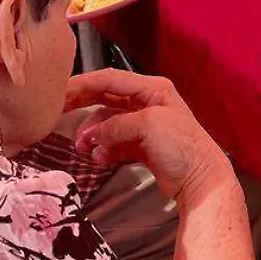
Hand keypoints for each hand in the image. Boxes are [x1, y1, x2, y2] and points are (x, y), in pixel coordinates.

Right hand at [66, 69, 235, 205]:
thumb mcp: (148, 126)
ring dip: (93, 136)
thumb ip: (116, 125)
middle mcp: (147, 103)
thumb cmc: (182, 146)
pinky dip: (104, 150)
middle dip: (82, 107)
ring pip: (107, 124)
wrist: (201, 179)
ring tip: (83, 149)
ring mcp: (144, 126)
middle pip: (105, 99)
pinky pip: (114, 144)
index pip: (110, 79)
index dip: (82, 84)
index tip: (59, 93)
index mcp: (152, 89)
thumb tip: (93, 135)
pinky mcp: (141, 147)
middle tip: (59, 115)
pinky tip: (99, 160)